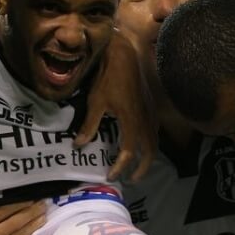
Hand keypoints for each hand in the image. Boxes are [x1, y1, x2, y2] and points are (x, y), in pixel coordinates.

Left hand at [75, 33, 156, 180]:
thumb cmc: (108, 77)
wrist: (125, 55)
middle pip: (150, 153)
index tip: (111, 176)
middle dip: (142, 169)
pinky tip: (141, 143)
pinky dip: (149, 143)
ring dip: (147, 157)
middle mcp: (145, 120)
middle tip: (130, 179)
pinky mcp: (151, 106)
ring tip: (137, 165)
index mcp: (132, 122)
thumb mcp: (96, 102)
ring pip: (155, 142)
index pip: (128, 153)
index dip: (120, 167)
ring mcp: (150, 113)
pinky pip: (154, 131)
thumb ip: (89, 125)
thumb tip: (78, 144)